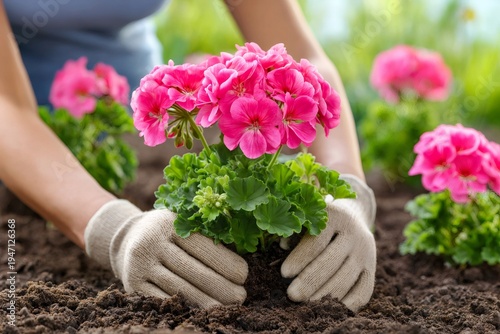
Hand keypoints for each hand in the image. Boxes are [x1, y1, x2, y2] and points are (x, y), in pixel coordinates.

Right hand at [84, 200, 247, 307]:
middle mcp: (151, 243)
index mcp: (169, 223)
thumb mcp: (182, 222)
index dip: (225, 262)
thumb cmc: (168, 232)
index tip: (244, 275)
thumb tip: (239, 258)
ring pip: (178, 288)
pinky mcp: (133, 285)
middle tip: (241, 297)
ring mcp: (140, 265)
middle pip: (192, 270)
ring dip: (205, 302)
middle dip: (220, 286)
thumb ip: (205, 234)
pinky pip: (162, 300)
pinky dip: (183, 308)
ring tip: (225, 308)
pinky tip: (200, 312)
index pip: (202, 246)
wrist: (127, 238)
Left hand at [281, 175, 375, 310]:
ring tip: (306, 304)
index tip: (284, 273)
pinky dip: (347, 304)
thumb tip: (283, 245)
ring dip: (324, 296)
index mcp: (335, 216)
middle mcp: (354, 233)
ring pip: (345, 279)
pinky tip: (330, 309)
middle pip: (330, 262)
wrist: (354, 216)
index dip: (300, 258)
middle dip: (309, 281)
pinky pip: (363, 291)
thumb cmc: (320, 220)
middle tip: (292, 295)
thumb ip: (295, 231)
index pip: (317, 241)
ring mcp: (366, 252)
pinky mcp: (372, 268)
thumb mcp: (309, 218)